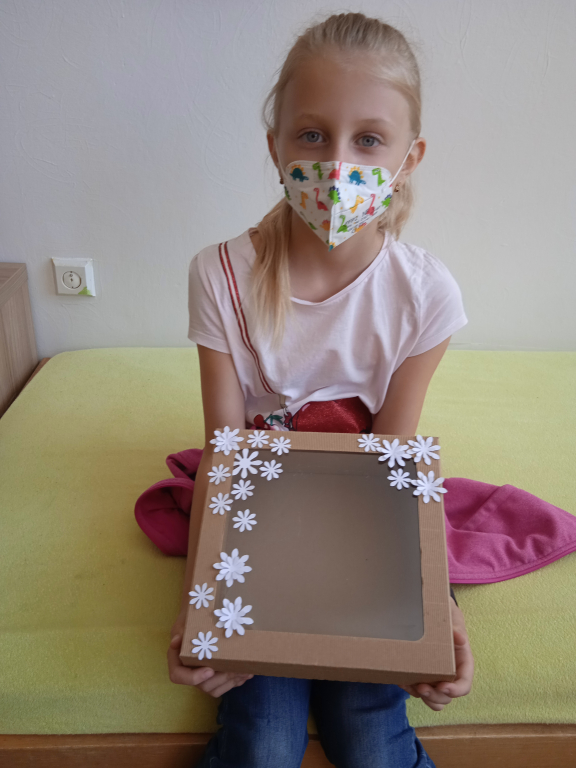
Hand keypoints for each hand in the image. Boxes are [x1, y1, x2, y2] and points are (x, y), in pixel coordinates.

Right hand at [167, 613, 253, 697]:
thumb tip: (176, 641)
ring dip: (231, 682)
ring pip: (214, 689)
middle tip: (236, 668)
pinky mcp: (214, 677)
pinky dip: (236, 682)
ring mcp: (202, 677)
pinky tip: (248, 673)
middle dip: (221, 678)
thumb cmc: (190, 620)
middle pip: (201, 686)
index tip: (210, 670)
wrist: (199, 618)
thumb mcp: (184, 623)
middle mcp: (189, 672)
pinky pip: (224, 686)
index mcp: (177, 660)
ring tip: (246, 671)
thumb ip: (181, 632)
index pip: (178, 676)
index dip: (193, 677)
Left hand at [397, 597, 473, 711]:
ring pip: (436, 699)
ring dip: (425, 697)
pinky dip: (412, 691)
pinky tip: (402, 680)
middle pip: (448, 696)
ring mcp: (437, 676)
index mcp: (462, 662)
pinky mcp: (424, 676)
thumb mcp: (451, 615)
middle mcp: (451, 673)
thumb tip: (460, 638)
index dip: (456, 690)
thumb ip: (455, 625)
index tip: (443, 687)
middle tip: (421, 687)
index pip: (464, 684)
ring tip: (410, 685)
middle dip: (435, 695)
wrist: (432, 612)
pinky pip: (420, 693)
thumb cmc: (445, 614)